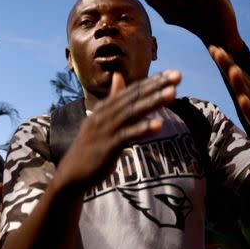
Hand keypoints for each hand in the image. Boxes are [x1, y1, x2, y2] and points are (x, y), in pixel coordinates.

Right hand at [55, 70, 180, 192]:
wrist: (71, 175)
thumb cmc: (90, 147)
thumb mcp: (101, 119)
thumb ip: (113, 99)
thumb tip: (118, 75)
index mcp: (105, 107)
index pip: (132, 90)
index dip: (153, 81)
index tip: (174, 74)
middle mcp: (104, 115)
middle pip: (134, 97)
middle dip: (157, 86)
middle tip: (178, 76)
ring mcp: (105, 130)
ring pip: (132, 112)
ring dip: (153, 102)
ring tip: (172, 93)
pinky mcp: (107, 147)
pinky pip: (127, 136)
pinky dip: (143, 129)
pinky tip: (159, 125)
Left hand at [209, 46, 249, 147]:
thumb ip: (243, 87)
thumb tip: (231, 71)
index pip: (236, 75)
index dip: (225, 62)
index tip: (213, 47)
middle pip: (240, 81)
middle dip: (229, 66)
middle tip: (218, 51)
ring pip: (248, 96)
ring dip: (240, 83)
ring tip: (232, 69)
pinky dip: (249, 109)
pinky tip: (243, 100)